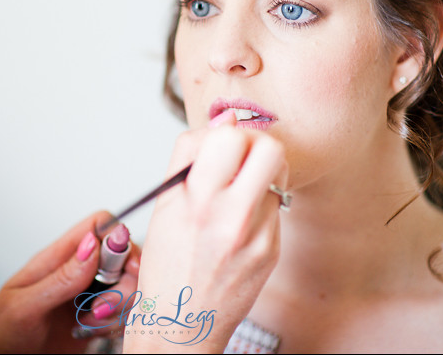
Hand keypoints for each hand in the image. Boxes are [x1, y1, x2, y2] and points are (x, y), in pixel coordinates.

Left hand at [0, 210, 139, 353]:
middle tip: (100, 308)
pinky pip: (124, 313)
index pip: (100, 225)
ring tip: (89, 324)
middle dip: (124, 283)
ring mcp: (89, 294)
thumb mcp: (25, 305)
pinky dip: (116, 324)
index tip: (126, 265)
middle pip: (124, 258)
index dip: (119, 237)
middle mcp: (79, 271)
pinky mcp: (96, 318)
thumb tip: (92, 245)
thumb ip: (60, 278)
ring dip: (118, 307)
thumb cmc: (2, 330)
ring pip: (128, 286)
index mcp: (59, 256)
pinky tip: (92, 333)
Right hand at [123, 111, 287, 352]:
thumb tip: (226, 117)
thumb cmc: (167, 267)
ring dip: (260, 170)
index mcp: (197, 203)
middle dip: (254, 142)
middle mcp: (232, 218)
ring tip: (238, 187)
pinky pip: (276, 205)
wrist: (183, 324)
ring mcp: (258, 236)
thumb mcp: (164, 204)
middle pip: (269, 147)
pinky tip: (239, 220)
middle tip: (238, 156)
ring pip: (278, 173)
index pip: (228, 136)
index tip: (216, 144)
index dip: (224, 132)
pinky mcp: (273, 250)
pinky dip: (260, 202)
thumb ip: (191, 155)